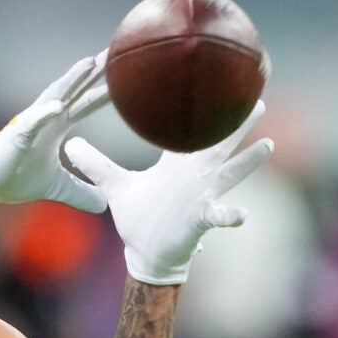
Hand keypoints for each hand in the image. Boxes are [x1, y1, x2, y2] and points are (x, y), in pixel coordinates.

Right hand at [0, 55, 111, 213]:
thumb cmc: (16, 179)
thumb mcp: (58, 188)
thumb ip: (81, 193)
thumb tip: (104, 204)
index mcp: (58, 125)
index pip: (86, 103)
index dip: (105, 90)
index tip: (126, 76)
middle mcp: (46, 118)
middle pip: (75, 90)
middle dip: (94, 72)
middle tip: (115, 52)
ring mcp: (31, 123)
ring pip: (55, 96)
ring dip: (72, 80)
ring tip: (90, 63)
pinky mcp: (17, 135)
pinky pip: (33, 122)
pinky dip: (45, 113)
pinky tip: (59, 106)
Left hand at [65, 103, 274, 285]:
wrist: (146, 252)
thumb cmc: (138, 219)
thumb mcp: (115, 186)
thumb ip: (95, 164)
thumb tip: (70, 144)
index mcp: (176, 164)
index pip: (191, 130)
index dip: (200, 109)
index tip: (215, 84)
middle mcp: (195, 176)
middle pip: (220, 143)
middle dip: (238, 123)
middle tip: (259, 98)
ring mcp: (202, 196)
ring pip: (230, 173)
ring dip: (248, 161)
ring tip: (267, 145)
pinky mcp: (200, 219)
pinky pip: (218, 215)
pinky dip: (230, 215)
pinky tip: (242, 214)